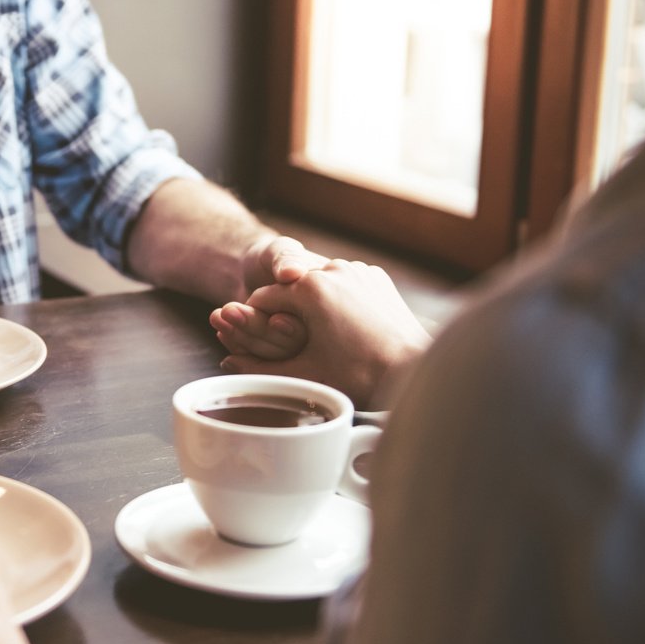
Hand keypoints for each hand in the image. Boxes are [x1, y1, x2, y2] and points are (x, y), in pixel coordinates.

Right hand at [211, 259, 431, 408]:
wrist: (415, 370)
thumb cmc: (361, 375)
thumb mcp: (304, 374)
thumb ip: (259, 368)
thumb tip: (229, 364)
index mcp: (309, 287)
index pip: (261, 300)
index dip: (255, 324)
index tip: (258, 345)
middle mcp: (332, 269)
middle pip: (290, 291)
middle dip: (286, 316)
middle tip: (291, 347)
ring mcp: (358, 269)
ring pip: (318, 286)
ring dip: (312, 308)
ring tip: (320, 340)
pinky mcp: (377, 277)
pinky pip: (345, 285)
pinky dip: (338, 302)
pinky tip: (345, 329)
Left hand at [212, 234, 324, 360]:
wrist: (250, 271)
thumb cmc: (269, 256)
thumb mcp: (278, 250)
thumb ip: (286, 258)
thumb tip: (292, 272)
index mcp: (328, 305)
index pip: (314, 324)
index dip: (291, 326)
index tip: (273, 319)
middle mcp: (316, 329)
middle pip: (291, 343)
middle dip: (257, 327)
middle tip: (229, 310)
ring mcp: (294, 344)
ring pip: (273, 354)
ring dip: (242, 335)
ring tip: (218, 316)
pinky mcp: (275, 351)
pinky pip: (259, 360)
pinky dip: (237, 345)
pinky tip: (222, 331)